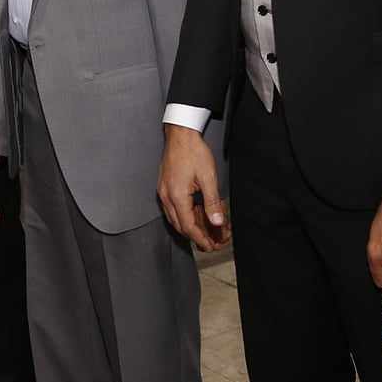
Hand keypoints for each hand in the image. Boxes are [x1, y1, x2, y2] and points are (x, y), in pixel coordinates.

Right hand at [157, 124, 228, 250]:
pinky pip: (174, 209)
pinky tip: (198, 215)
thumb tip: (218, 222)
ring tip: (208, 231)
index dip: (200, 239)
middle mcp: (167, 197)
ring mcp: (164, 192)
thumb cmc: (193, 152)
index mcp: (176, 196)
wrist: (180, 134)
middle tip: (213, 242)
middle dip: (197, 237)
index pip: (188, 227)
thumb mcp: (208, 177)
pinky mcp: (165, 187)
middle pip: (181, 226)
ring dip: (192, 227)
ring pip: (176, 219)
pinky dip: (186, 216)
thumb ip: (213, 202)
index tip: (211, 246)